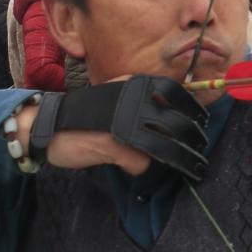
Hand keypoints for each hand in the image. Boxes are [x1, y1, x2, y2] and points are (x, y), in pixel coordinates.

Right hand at [26, 76, 208, 182]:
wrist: (48, 125)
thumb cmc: (86, 114)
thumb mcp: (116, 97)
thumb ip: (140, 105)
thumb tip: (169, 122)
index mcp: (134, 84)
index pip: (175, 93)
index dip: (193, 110)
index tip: (203, 122)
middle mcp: (133, 99)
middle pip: (176, 124)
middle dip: (192, 139)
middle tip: (199, 149)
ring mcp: (125, 121)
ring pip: (165, 147)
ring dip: (181, 159)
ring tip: (191, 167)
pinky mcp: (115, 144)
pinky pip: (140, 162)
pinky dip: (135, 167)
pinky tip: (124, 164)